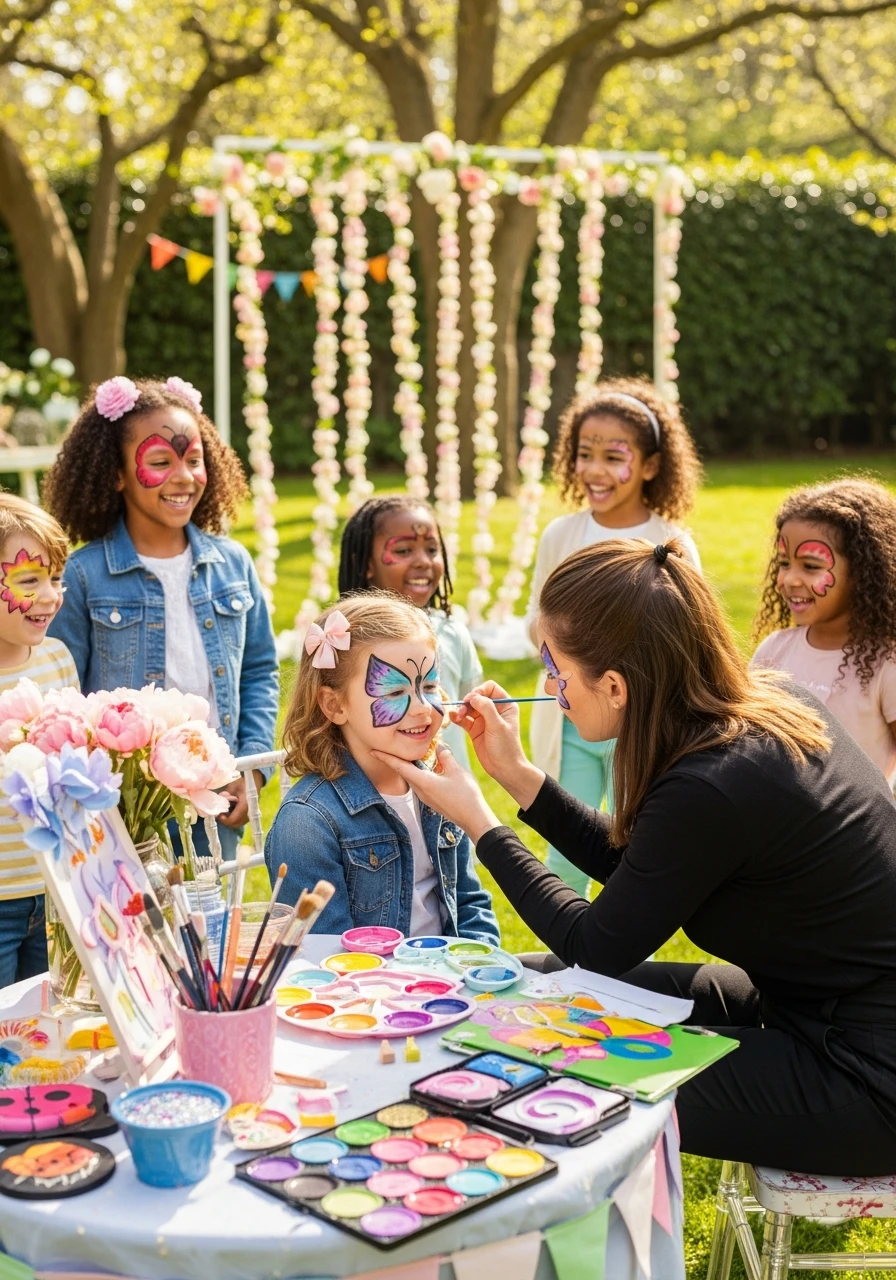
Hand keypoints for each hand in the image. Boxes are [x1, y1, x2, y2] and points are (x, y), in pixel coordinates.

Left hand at [217, 769, 264, 828]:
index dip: (223, 819)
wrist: (255, 780)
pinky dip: (234, 819)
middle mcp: (249, 812)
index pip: (232, 819)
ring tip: (224, 813)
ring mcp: (250, 814)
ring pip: (237, 824)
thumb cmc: (243, 782)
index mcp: (245, 805)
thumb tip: (218, 806)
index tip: (218, 814)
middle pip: (235, 824)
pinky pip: (240, 821)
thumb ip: (225, 797)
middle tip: (219, 814)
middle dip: (225, 821)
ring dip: (229, 821)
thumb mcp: (232, 787)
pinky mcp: (250, 814)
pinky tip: (230, 812)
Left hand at [369, 745, 501, 843]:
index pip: (399, 766)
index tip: (373, 750)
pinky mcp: (432, 799)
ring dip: (409, 766)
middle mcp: (420, 790)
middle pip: (404, 771)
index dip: (386, 757)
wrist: (473, 818)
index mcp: (423, 782)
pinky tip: (428, 766)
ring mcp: (426, 797)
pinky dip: (420, 772)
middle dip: (396, 759)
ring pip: (413, 777)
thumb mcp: (456, 770)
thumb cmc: (465, 795)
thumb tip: (439, 746)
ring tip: (408, 753)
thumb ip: (445, 756)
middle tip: (389, 746)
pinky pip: (421, 783)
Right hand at [450, 682, 544, 808]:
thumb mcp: (498, 725)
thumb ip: (486, 708)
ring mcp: (483, 720)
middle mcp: (494, 710)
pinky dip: (457, 717)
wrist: (504, 769)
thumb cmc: (506, 747)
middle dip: (468, 701)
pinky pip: (463, 719)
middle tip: (462, 709)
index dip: (480, 690)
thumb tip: (473, 696)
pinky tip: (453, 717)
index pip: (490, 688)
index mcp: (505, 705)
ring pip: (468, 707)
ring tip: (458, 715)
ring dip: (461, 709)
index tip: (472, 699)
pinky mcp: (474, 730)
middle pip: (477, 697)